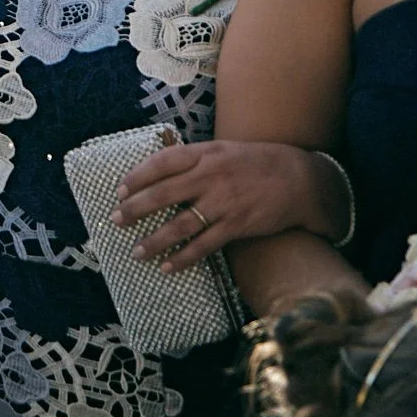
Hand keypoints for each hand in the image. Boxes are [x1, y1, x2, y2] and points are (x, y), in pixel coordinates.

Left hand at [114, 140, 345, 270]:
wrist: (301, 179)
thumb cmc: (255, 163)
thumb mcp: (221, 150)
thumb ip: (191, 160)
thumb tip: (155, 174)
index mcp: (204, 154)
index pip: (161, 163)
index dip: (136, 177)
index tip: (119, 191)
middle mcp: (211, 176)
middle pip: (163, 194)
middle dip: (135, 209)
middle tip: (115, 220)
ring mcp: (224, 202)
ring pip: (180, 224)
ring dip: (155, 240)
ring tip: (136, 252)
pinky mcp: (238, 225)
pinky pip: (205, 244)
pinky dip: (184, 257)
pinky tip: (167, 266)